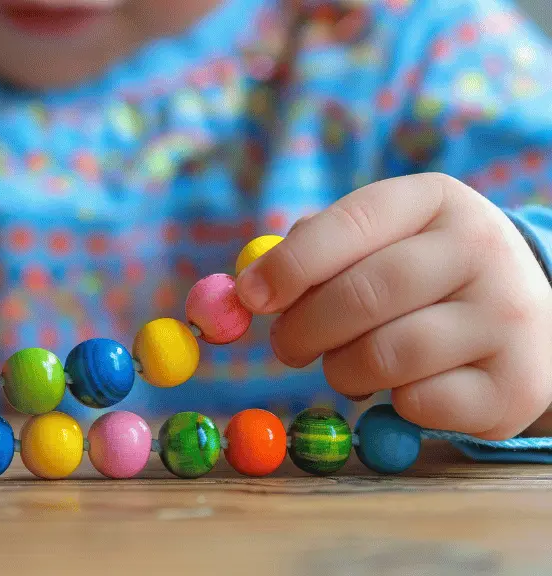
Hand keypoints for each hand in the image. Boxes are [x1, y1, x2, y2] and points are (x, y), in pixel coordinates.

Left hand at [236, 173, 551, 438]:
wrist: (530, 321)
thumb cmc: (425, 277)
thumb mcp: (385, 240)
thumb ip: (318, 249)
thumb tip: (250, 285)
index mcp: (437, 200)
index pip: (352, 222)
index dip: (291, 264)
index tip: (250, 296)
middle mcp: (481, 248)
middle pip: (362, 294)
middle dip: (303, 329)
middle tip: (285, 348)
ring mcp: (506, 317)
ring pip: (385, 355)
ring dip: (343, 370)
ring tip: (348, 366)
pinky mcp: (514, 385)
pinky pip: (418, 403)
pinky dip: (392, 402)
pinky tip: (407, 386)